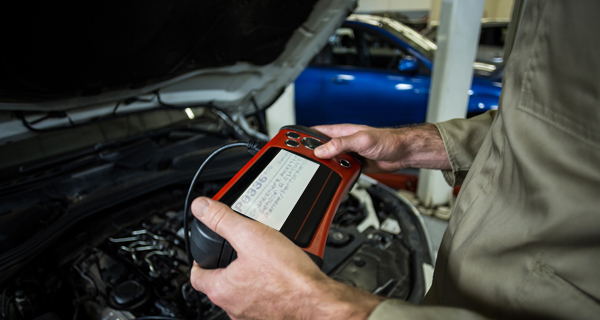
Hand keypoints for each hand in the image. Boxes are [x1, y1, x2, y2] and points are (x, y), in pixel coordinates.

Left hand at [190, 197, 383, 319]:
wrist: (318, 302)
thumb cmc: (288, 277)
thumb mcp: (251, 236)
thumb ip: (223, 220)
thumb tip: (201, 207)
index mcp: (222, 288)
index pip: (197, 276)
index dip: (200, 260)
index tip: (206, 252)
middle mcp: (234, 307)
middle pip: (222, 284)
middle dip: (229, 266)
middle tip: (240, 250)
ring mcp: (253, 315)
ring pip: (244, 292)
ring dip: (250, 277)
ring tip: (264, 259)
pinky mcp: (273, 316)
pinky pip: (265, 298)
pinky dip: (269, 286)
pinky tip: (281, 274)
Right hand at [312, 123, 450, 172]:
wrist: (403, 153)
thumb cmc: (388, 140)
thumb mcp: (361, 139)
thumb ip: (341, 144)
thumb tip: (322, 150)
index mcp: (341, 131)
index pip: (316, 132)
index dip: (303, 136)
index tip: (291, 141)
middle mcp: (343, 143)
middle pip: (320, 149)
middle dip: (310, 155)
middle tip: (299, 162)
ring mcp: (348, 155)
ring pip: (330, 163)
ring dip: (325, 168)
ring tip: (316, 173)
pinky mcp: (354, 166)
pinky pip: (340, 172)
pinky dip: (336, 176)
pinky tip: (334, 180)